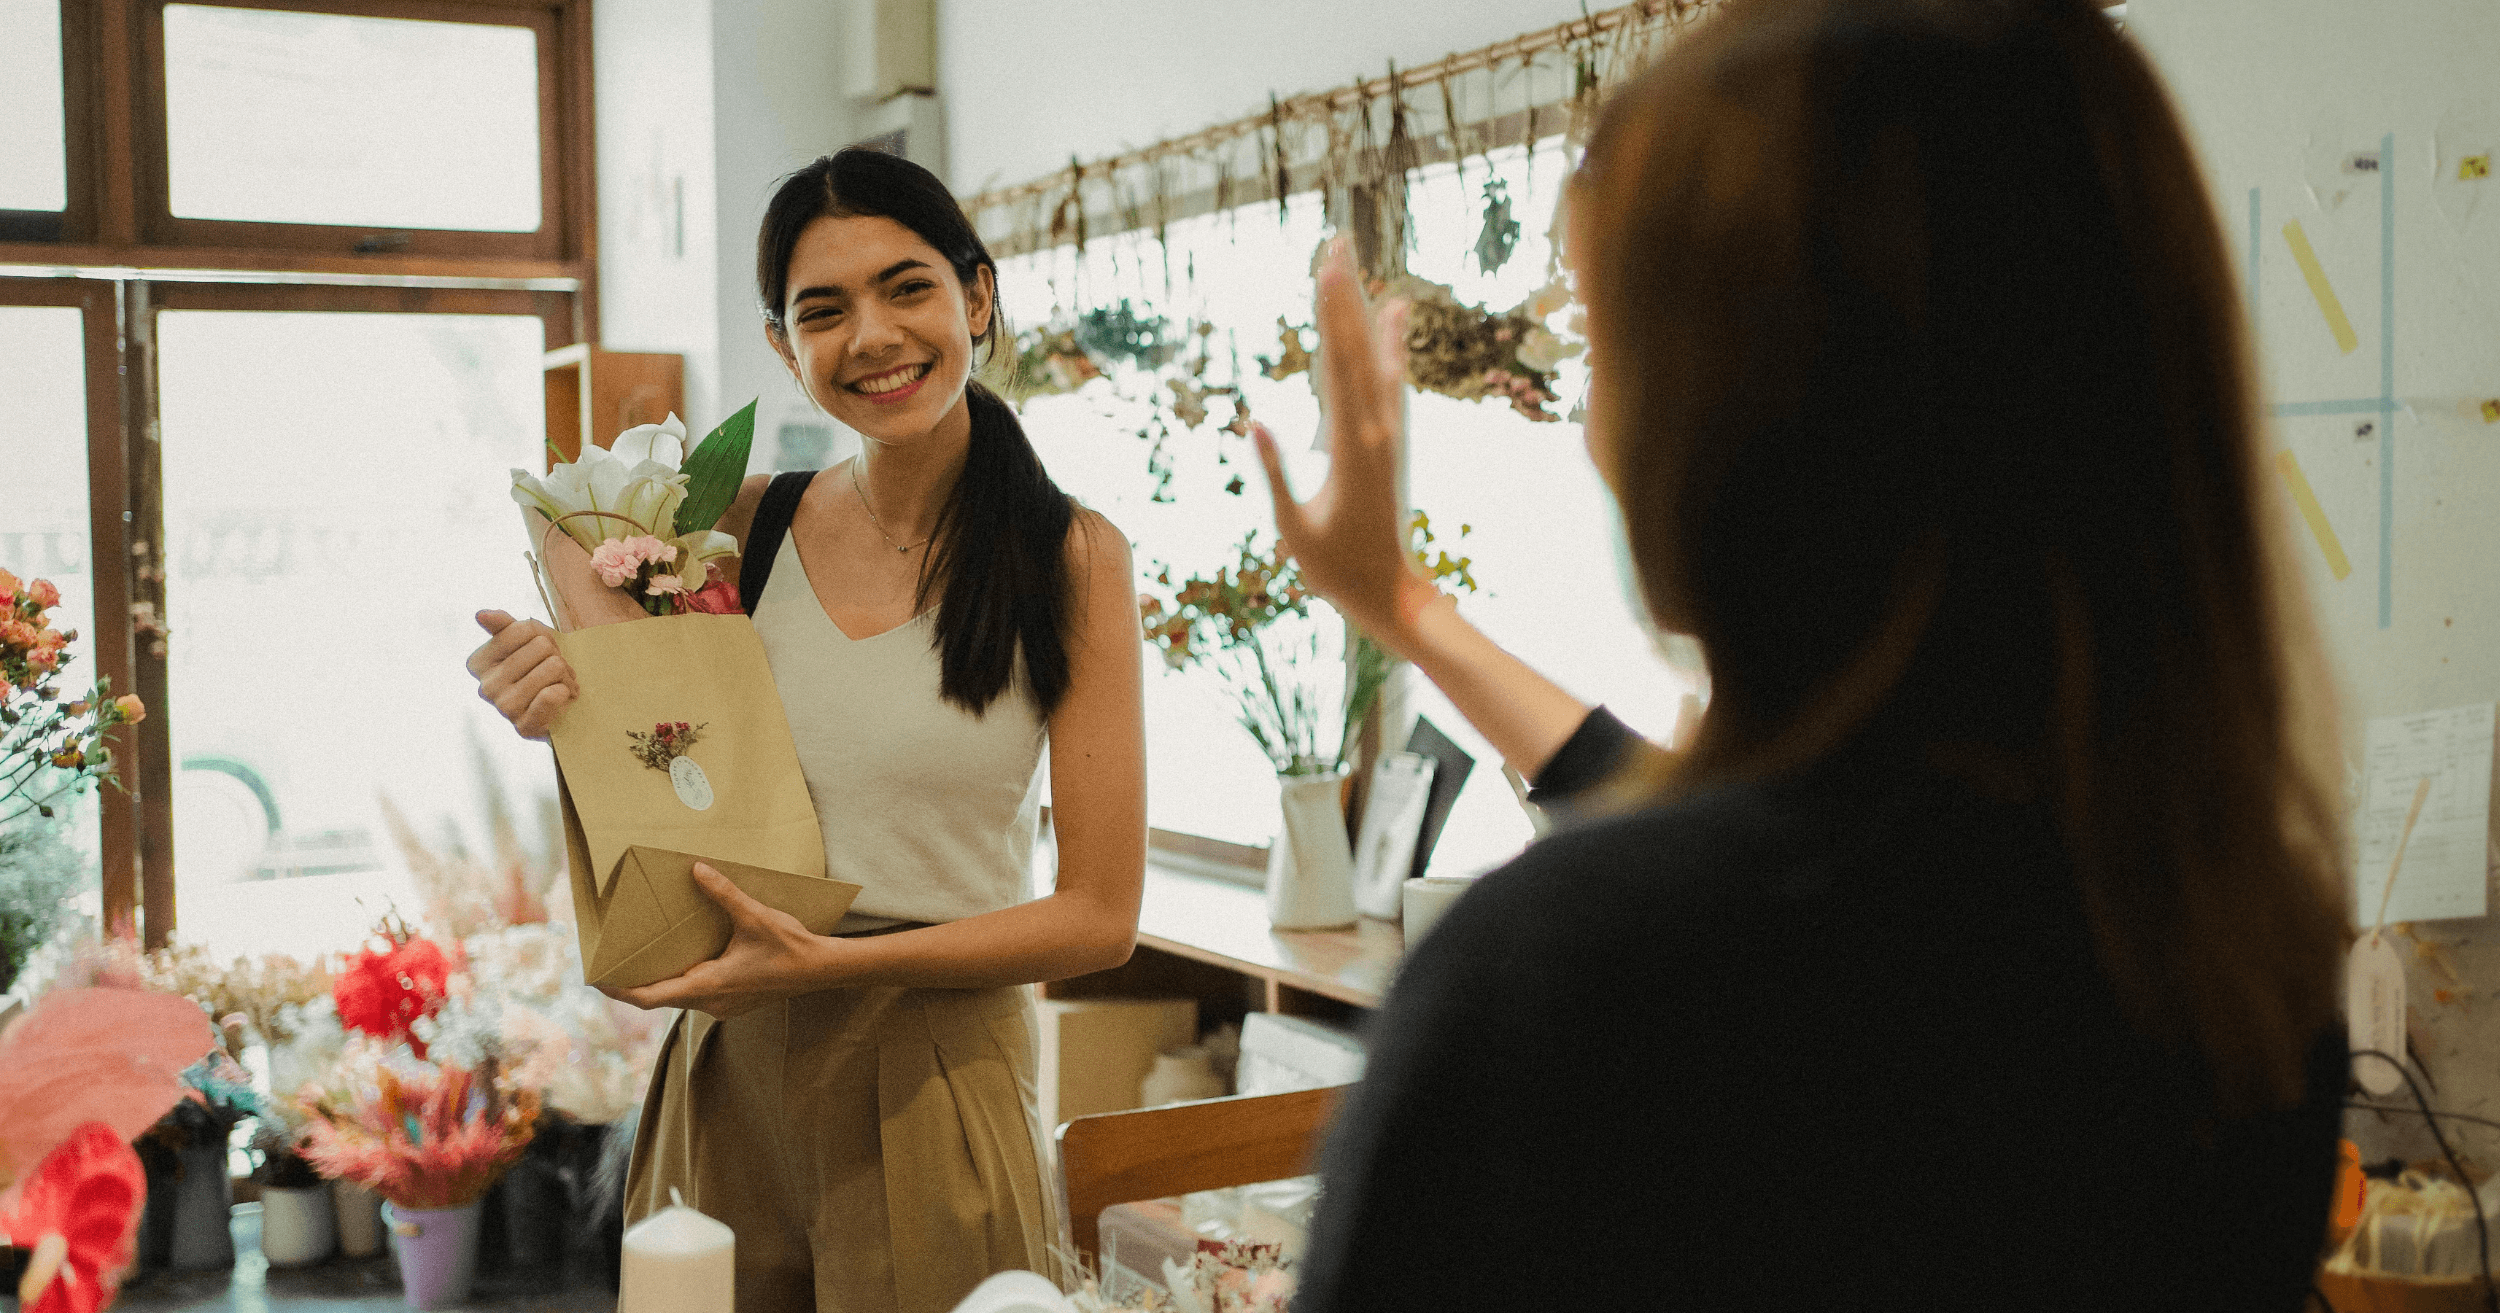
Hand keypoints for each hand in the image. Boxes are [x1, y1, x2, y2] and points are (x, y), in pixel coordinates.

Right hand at [467, 610, 575, 739]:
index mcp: (478, 663)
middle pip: (541, 646)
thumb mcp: (524, 642)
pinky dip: (567, 691)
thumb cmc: (539, 672)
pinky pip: (553, 694)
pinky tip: (562, 698)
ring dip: (566, 675)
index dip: (543, 636)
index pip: (523, 629)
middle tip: (554, 672)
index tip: (542, 652)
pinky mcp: (525, 726)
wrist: (556, 714)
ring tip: (560, 685)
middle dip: (556, 656)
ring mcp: (504, 708)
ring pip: (553, 667)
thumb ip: (504, 626)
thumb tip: (481, 615)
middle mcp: (486, 687)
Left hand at [599, 862, 840, 1017]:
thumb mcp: (755, 916)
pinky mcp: (734, 1003)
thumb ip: (724, 894)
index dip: (621, 990)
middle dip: (635, 985)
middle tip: (612, 968)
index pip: (651, 997)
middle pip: (660, 999)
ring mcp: (723, 1006)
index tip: (598, 981)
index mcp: (708, 985)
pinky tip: (685, 962)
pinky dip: (682, 981)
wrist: (822, 970)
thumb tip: (697, 869)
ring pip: (679, 999)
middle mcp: (711, 1002)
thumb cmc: (790, 948)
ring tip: (643, 962)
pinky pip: (697, 996)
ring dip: (660, 983)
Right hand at [1252, 237, 1440, 656]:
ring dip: (1364, 309)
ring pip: (1376, 357)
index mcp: (1350, 446)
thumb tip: (1255, 421)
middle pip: (1356, 346)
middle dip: (1344, 292)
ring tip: (1358, 265)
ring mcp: (1388, 432)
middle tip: (1335, 239)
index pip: (1336, 363)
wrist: (1391, 591)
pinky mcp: (1391, 439)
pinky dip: (1390, 343)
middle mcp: (1376, 429)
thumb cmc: (1335, 567)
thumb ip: (1275, 474)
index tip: (1323, 265)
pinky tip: (1395, 314)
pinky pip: (1390, 379)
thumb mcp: (1292, 527)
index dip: (1330, 311)